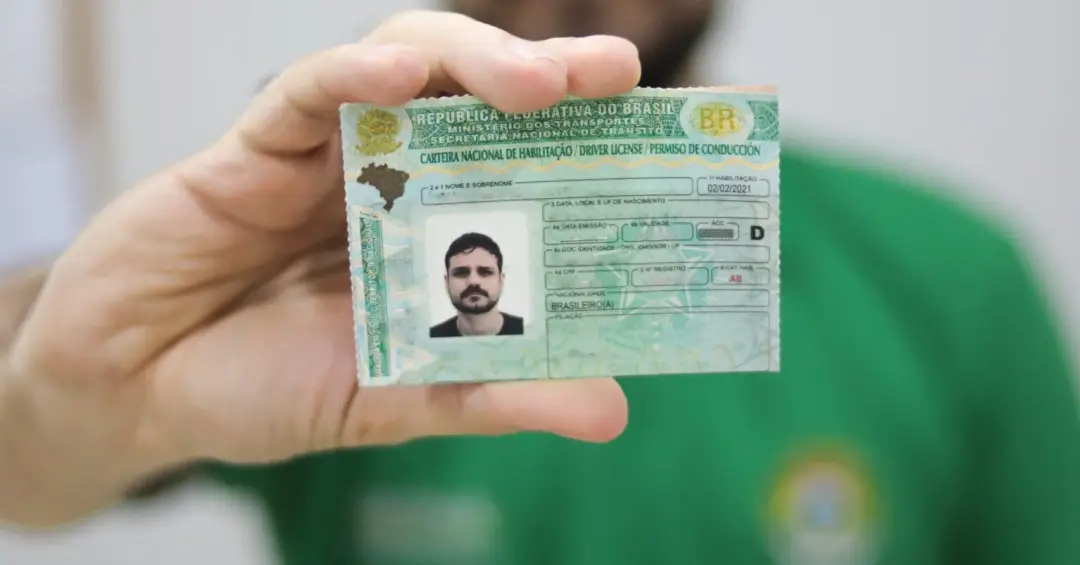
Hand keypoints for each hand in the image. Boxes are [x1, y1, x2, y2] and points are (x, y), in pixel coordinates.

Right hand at [5, 10, 637, 516]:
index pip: (531, 164)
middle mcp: (398, 176)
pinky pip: (307, 87)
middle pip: (484, 98)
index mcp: (441, 231)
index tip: (662, 129)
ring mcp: (331, 151)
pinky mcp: (256, 143)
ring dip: (473, 59)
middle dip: (552, 75)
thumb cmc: (270, 388)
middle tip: (615, 70)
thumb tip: (611, 410)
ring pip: (410, 65)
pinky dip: (352, 73)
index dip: (594, 138)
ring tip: (533, 82)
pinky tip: (395, 73)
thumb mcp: (399, 401)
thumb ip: (493, 396)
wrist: (138, 390)